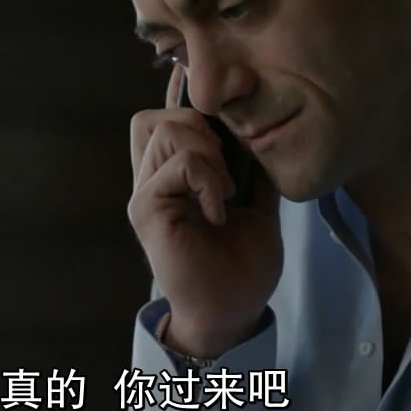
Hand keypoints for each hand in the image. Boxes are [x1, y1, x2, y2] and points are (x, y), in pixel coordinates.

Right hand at [127, 66, 283, 358]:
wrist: (232, 312)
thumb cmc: (241, 265)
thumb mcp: (259, 205)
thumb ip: (254, 170)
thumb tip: (265, 131)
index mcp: (173, 175)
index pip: (162, 117)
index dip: (183, 99)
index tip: (220, 107)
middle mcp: (151, 180)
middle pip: (155, 117)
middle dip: (198, 126)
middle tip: (226, 169)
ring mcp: (145, 194)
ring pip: (165, 131)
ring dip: (207, 154)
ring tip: (224, 191)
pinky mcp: (147, 210)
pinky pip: (176, 166)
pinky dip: (206, 180)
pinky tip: (219, 210)